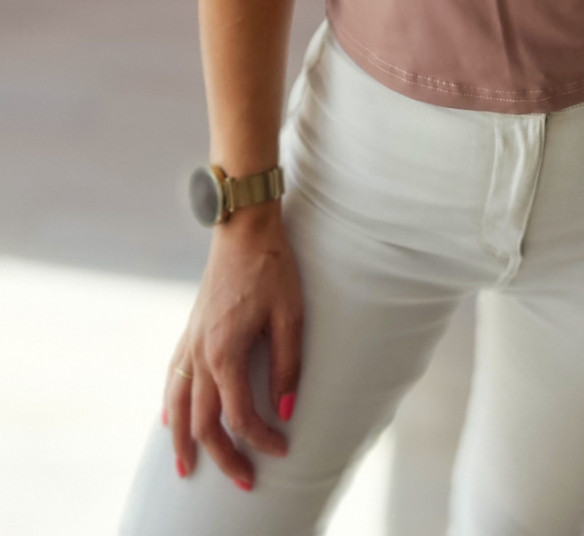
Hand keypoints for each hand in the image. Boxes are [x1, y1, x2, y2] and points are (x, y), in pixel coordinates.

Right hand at [162, 206, 302, 492]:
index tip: (282, 448)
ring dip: (182, 439)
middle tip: (241, 481)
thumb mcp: (290, 315)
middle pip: (203, 420)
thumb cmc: (272, 266)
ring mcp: (190, 340)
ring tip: (184, 468)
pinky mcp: (190, 328)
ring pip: (177, 403)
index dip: (261, 438)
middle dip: (221, 456)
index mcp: (225, 352)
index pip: (240, 414)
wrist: (243, 225)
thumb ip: (287, 365)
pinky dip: (170, 403)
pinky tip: (169, 417)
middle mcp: (200, 352)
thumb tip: (286, 409)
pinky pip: (173, 376)